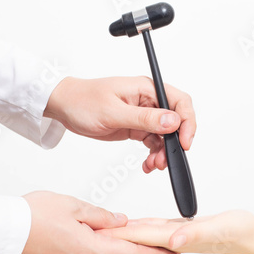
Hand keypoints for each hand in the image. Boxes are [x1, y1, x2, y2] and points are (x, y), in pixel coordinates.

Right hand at [18, 192, 179, 253]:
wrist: (4, 230)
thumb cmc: (34, 216)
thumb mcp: (73, 207)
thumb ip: (101, 216)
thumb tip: (120, 220)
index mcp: (90, 249)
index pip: (132, 252)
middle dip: (148, 253)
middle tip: (167, 249)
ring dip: (130, 251)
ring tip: (146, 242)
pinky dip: (112, 249)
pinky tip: (116, 241)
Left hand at [43, 77, 195, 172]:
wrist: (65, 107)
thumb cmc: (83, 101)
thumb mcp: (114, 112)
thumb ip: (144, 118)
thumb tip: (173, 121)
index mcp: (146, 88)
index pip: (180, 102)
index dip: (187, 122)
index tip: (184, 142)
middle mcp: (148, 101)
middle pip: (176, 121)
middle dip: (174, 142)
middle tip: (165, 160)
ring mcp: (143, 115)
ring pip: (165, 135)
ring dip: (163, 152)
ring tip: (153, 165)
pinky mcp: (136, 127)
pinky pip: (153, 142)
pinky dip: (153, 154)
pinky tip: (147, 164)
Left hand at [99, 211, 253, 253]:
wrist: (251, 235)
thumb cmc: (238, 232)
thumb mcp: (218, 228)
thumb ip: (194, 234)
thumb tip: (172, 241)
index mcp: (176, 238)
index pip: (141, 238)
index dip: (118, 237)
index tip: (97, 238)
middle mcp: (172, 238)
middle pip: (137, 237)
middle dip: (114, 237)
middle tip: (90, 234)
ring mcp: (176, 234)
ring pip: (144, 232)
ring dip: (124, 233)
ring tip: (105, 231)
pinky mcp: (182, 228)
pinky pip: (155, 226)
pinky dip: (141, 226)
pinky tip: (134, 224)